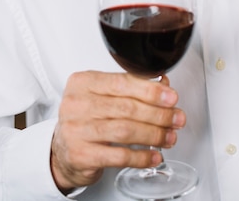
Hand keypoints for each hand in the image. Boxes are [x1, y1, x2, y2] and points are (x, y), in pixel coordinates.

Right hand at [50, 70, 185, 192]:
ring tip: (169, 137)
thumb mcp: (103, 95)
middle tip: (176, 118)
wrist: (62, 151)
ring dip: (154, 135)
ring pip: (125, 131)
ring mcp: (76, 130)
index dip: (151, 90)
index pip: (123, 82)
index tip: (171, 97)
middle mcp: (76, 104)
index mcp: (83, 82)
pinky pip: (119, 156)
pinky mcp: (81, 155)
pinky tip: (154, 156)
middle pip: (127, 107)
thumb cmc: (87, 118)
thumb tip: (164, 86)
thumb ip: (130, 87)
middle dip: (158, 114)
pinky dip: (141, 157)